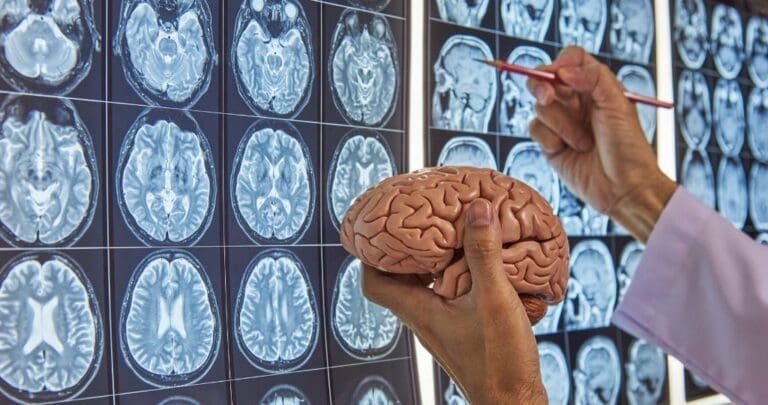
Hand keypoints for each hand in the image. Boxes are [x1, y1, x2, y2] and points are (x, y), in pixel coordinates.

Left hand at [362, 200, 546, 403]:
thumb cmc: (500, 363)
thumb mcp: (494, 300)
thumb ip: (484, 255)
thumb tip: (477, 209)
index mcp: (419, 312)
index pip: (373, 283)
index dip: (370, 255)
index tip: (380, 229)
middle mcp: (425, 319)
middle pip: (399, 280)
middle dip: (405, 251)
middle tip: (418, 222)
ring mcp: (442, 327)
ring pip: (425, 287)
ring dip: (433, 262)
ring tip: (450, 235)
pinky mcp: (462, 332)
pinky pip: (448, 296)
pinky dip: (456, 276)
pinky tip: (480, 265)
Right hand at [527, 46, 676, 241]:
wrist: (624, 188)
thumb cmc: (628, 147)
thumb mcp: (618, 104)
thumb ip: (592, 77)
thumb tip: (562, 70)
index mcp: (596, 86)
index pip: (571, 59)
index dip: (561, 63)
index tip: (559, 75)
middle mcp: (577, 101)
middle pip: (545, 79)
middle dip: (542, 87)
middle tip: (548, 97)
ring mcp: (562, 122)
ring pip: (540, 107)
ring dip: (560, 124)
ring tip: (583, 141)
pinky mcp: (550, 143)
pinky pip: (535, 129)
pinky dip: (550, 139)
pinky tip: (568, 150)